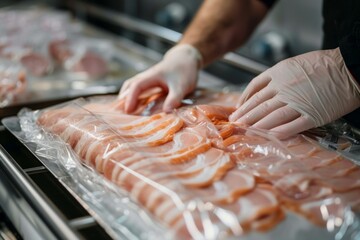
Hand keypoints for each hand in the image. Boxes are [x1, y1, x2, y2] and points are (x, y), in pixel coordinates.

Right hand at [118, 44, 201, 112]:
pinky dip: (133, 96)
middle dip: (124, 98)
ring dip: (127, 97)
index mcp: (152, 76)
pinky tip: (135, 106)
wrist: (186, 58)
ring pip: (132, 86)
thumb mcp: (182, 86)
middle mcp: (147, 76)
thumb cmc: (184, 71)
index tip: (128, 110)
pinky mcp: (151, 82)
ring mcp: (148, 78)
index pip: (137, 86)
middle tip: (119, 113)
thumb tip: (166, 112)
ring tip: (124, 111)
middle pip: (130, 85)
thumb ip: (174, 98)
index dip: (131, 98)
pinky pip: (138, 88)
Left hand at [229, 48, 359, 138]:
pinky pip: (292, 126)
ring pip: (271, 116)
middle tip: (234, 123)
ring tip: (244, 131)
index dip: (243, 101)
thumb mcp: (293, 63)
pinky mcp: (312, 115)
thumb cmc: (322, 64)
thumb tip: (258, 91)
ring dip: (255, 126)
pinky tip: (268, 137)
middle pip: (259, 105)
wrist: (349, 67)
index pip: (254, 90)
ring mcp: (298, 102)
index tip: (236, 109)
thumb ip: (275, 76)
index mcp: (279, 73)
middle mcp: (285, 88)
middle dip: (244, 116)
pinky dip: (279, 132)